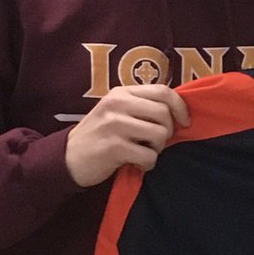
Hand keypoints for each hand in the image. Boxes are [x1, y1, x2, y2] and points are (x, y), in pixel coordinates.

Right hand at [65, 85, 190, 187]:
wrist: (67, 157)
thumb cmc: (100, 135)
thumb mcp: (117, 111)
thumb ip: (142, 107)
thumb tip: (179, 112)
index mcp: (122, 92)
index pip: (162, 90)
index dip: (180, 106)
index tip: (185, 121)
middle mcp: (117, 104)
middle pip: (164, 113)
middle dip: (168, 131)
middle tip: (155, 142)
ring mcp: (114, 125)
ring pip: (159, 134)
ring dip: (157, 149)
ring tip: (143, 152)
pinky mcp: (113, 147)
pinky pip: (149, 156)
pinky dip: (147, 164)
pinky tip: (135, 164)